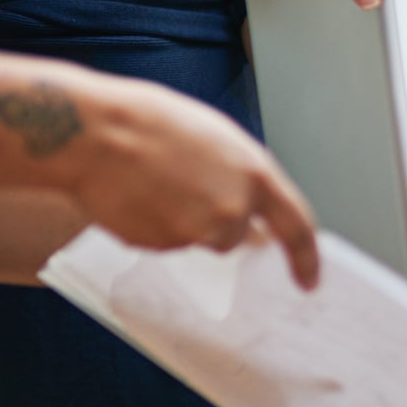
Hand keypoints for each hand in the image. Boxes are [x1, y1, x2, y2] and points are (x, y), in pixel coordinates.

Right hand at [55, 71, 320, 287]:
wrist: (96, 135)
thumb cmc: (153, 123)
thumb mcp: (219, 139)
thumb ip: (243, 177)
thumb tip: (251, 208)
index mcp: (256, 176)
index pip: (297, 228)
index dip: (306, 259)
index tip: (309, 282)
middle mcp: (232, 211)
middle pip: (234, 236)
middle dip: (215, 219)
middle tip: (184, 185)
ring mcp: (195, 232)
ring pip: (198, 239)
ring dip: (184, 222)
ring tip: (156, 183)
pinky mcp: (160, 245)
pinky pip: (164, 242)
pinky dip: (155, 225)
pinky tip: (138, 194)